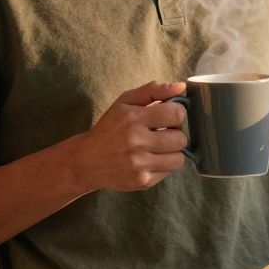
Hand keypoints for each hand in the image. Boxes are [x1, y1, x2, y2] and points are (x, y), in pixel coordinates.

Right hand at [73, 81, 188, 192]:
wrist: (87, 161)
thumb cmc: (109, 127)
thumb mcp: (125, 102)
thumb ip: (153, 90)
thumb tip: (181, 87)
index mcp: (132, 117)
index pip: (177, 114)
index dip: (177, 114)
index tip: (168, 117)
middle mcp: (136, 141)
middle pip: (181, 138)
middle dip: (175, 134)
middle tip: (162, 134)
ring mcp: (139, 164)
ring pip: (179, 158)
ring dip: (172, 152)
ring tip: (158, 148)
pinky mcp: (142, 181)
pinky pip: (169, 172)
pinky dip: (164, 165)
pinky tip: (150, 159)